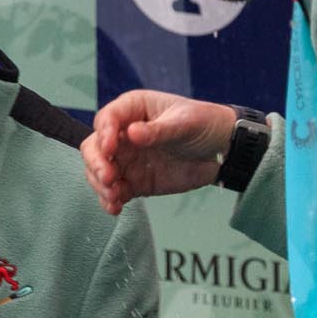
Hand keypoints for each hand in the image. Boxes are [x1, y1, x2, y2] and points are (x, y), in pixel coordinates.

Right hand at [83, 91, 236, 214]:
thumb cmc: (203, 123)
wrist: (222, 151)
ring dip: (101, 185)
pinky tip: (115, 207)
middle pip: (94, 147)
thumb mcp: (185, 123)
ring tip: (114, 196)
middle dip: (97, 163)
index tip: (109, 149)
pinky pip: (115, 191)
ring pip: (99, 172)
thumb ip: (159, 131)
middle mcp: (123, 134)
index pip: (108, 119)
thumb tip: (132, 133)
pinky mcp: (134, 181)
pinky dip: (111, 200)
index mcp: (133, 110)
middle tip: (109, 177)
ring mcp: (127, 159)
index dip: (104, 134)